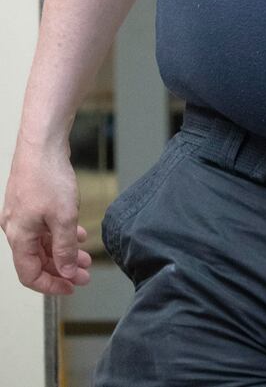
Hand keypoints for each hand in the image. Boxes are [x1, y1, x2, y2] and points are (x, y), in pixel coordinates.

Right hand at [1, 138, 92, 294]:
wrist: (42, 143)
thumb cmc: (47, 176)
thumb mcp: (63, 218)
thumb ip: (65, 248)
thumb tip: (68, 271)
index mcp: (19, 236)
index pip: (30, 275)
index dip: (51, 285)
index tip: (72, 287)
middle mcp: (16, 227)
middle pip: (37, 260)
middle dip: (62, 268)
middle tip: (84, 274)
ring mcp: (23, 214)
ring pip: (42, 242)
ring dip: (64, 251)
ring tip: (85, 256)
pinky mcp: (31, 201)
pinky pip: (45, 226)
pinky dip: (60, 233)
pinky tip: (78, 233)